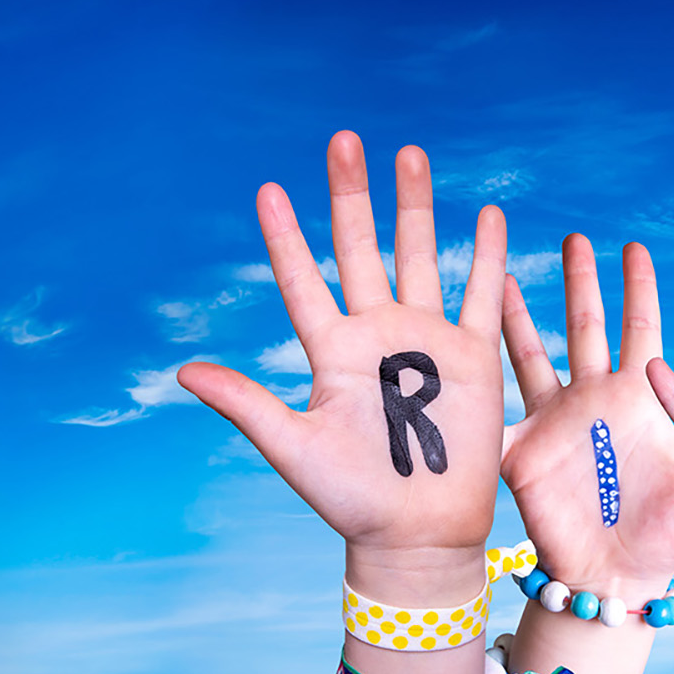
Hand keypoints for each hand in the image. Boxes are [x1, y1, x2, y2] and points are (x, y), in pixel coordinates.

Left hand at [178, 131, 504, 673]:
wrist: (418, 533)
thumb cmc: (351, 499)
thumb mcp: (293, 447)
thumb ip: (246, 402)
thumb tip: (183, 369)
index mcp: (331, 352)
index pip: (302, 280)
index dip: (285, 237)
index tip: (269, 190)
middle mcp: (377, 335)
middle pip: (362, 248)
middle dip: (354, 194)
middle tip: (344, 139)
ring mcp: (426, 341)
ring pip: (421, 255)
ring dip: (416, 206)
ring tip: (411, 153)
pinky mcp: (474, 357)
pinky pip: (482, 295)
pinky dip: (488, 255)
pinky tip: (489, 214)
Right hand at [499, 236, 673, 598]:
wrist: (617, 577)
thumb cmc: (666, 533)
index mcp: (640, 399)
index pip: (640, 328)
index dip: (637, 288)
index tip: (634, 247)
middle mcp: (595, 400)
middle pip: (585, 326)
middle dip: (580, 281)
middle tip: (575, 237)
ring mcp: (555, 423)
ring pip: (532, 353)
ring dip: (519, 315)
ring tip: (507, 271)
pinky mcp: (522, 453)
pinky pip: (493, 412)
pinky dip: (474, 384)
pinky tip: (454, 350)